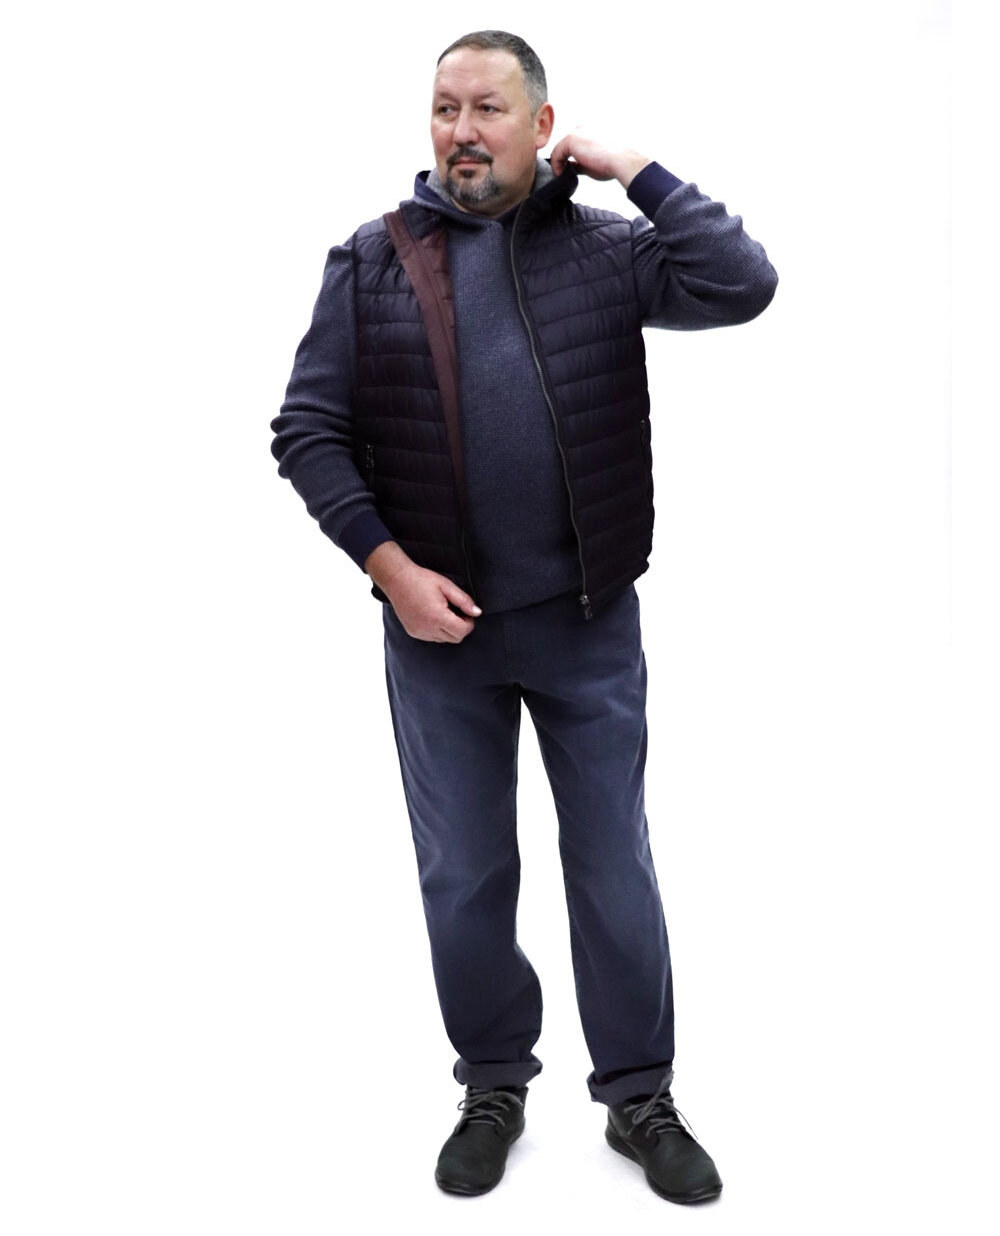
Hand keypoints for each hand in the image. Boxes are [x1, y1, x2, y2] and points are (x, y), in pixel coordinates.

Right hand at [365, 542, 480, 642]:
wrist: (397, 579)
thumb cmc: (421, 580)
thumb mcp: (446, 586)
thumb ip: (464, 600)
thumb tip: (477, 613)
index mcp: (437, 617)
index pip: (463, 631)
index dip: (469, 623)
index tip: (466, 612)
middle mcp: (428, 629)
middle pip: (455, 638)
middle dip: (461, 627)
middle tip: (456, 611)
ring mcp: (419, 632)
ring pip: (444, 639)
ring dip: (449, 629)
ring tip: (444, 612)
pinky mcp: (413, 632)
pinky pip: (432, 638)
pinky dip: (437, 630)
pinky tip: (433, 615)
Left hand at [549, 129, 650, 188]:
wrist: (620, 161)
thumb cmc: (611, 163)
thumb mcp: (591, 163)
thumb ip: (579, 163)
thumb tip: (569, 169)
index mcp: (590, 132)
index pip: (575, 144)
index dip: (570, 157)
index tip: (568, 169)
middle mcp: (583, 129)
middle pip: (566, 144)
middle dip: (562, 158)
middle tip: (562, 172)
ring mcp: (577, 133)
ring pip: (561, 148)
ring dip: (558, 161)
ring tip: (560, 173)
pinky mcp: (571, 139)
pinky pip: (556, 152)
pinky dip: (556, 164)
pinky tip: (560, 173)